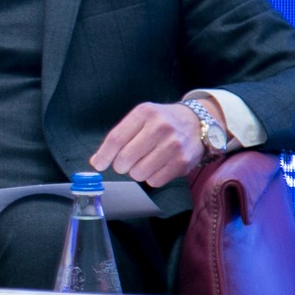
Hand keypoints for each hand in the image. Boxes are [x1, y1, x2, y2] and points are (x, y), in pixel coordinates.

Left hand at [89, 102, 209, 188]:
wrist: (197, 122)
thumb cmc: (162, 121)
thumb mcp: (141, 117)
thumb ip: (119, 136)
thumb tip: (97, 161)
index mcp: (145, 113)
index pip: (116, 138)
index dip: (104, 155)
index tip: (98, 164)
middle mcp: (160, 127)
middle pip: (125, 158)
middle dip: (120, 165)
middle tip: (126, 162)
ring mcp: (173, 145)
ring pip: (139, 172)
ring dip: (136, 172)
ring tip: (144, 162)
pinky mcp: (183, 162)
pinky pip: (154, 181)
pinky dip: (151, 177)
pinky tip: (157, 166)